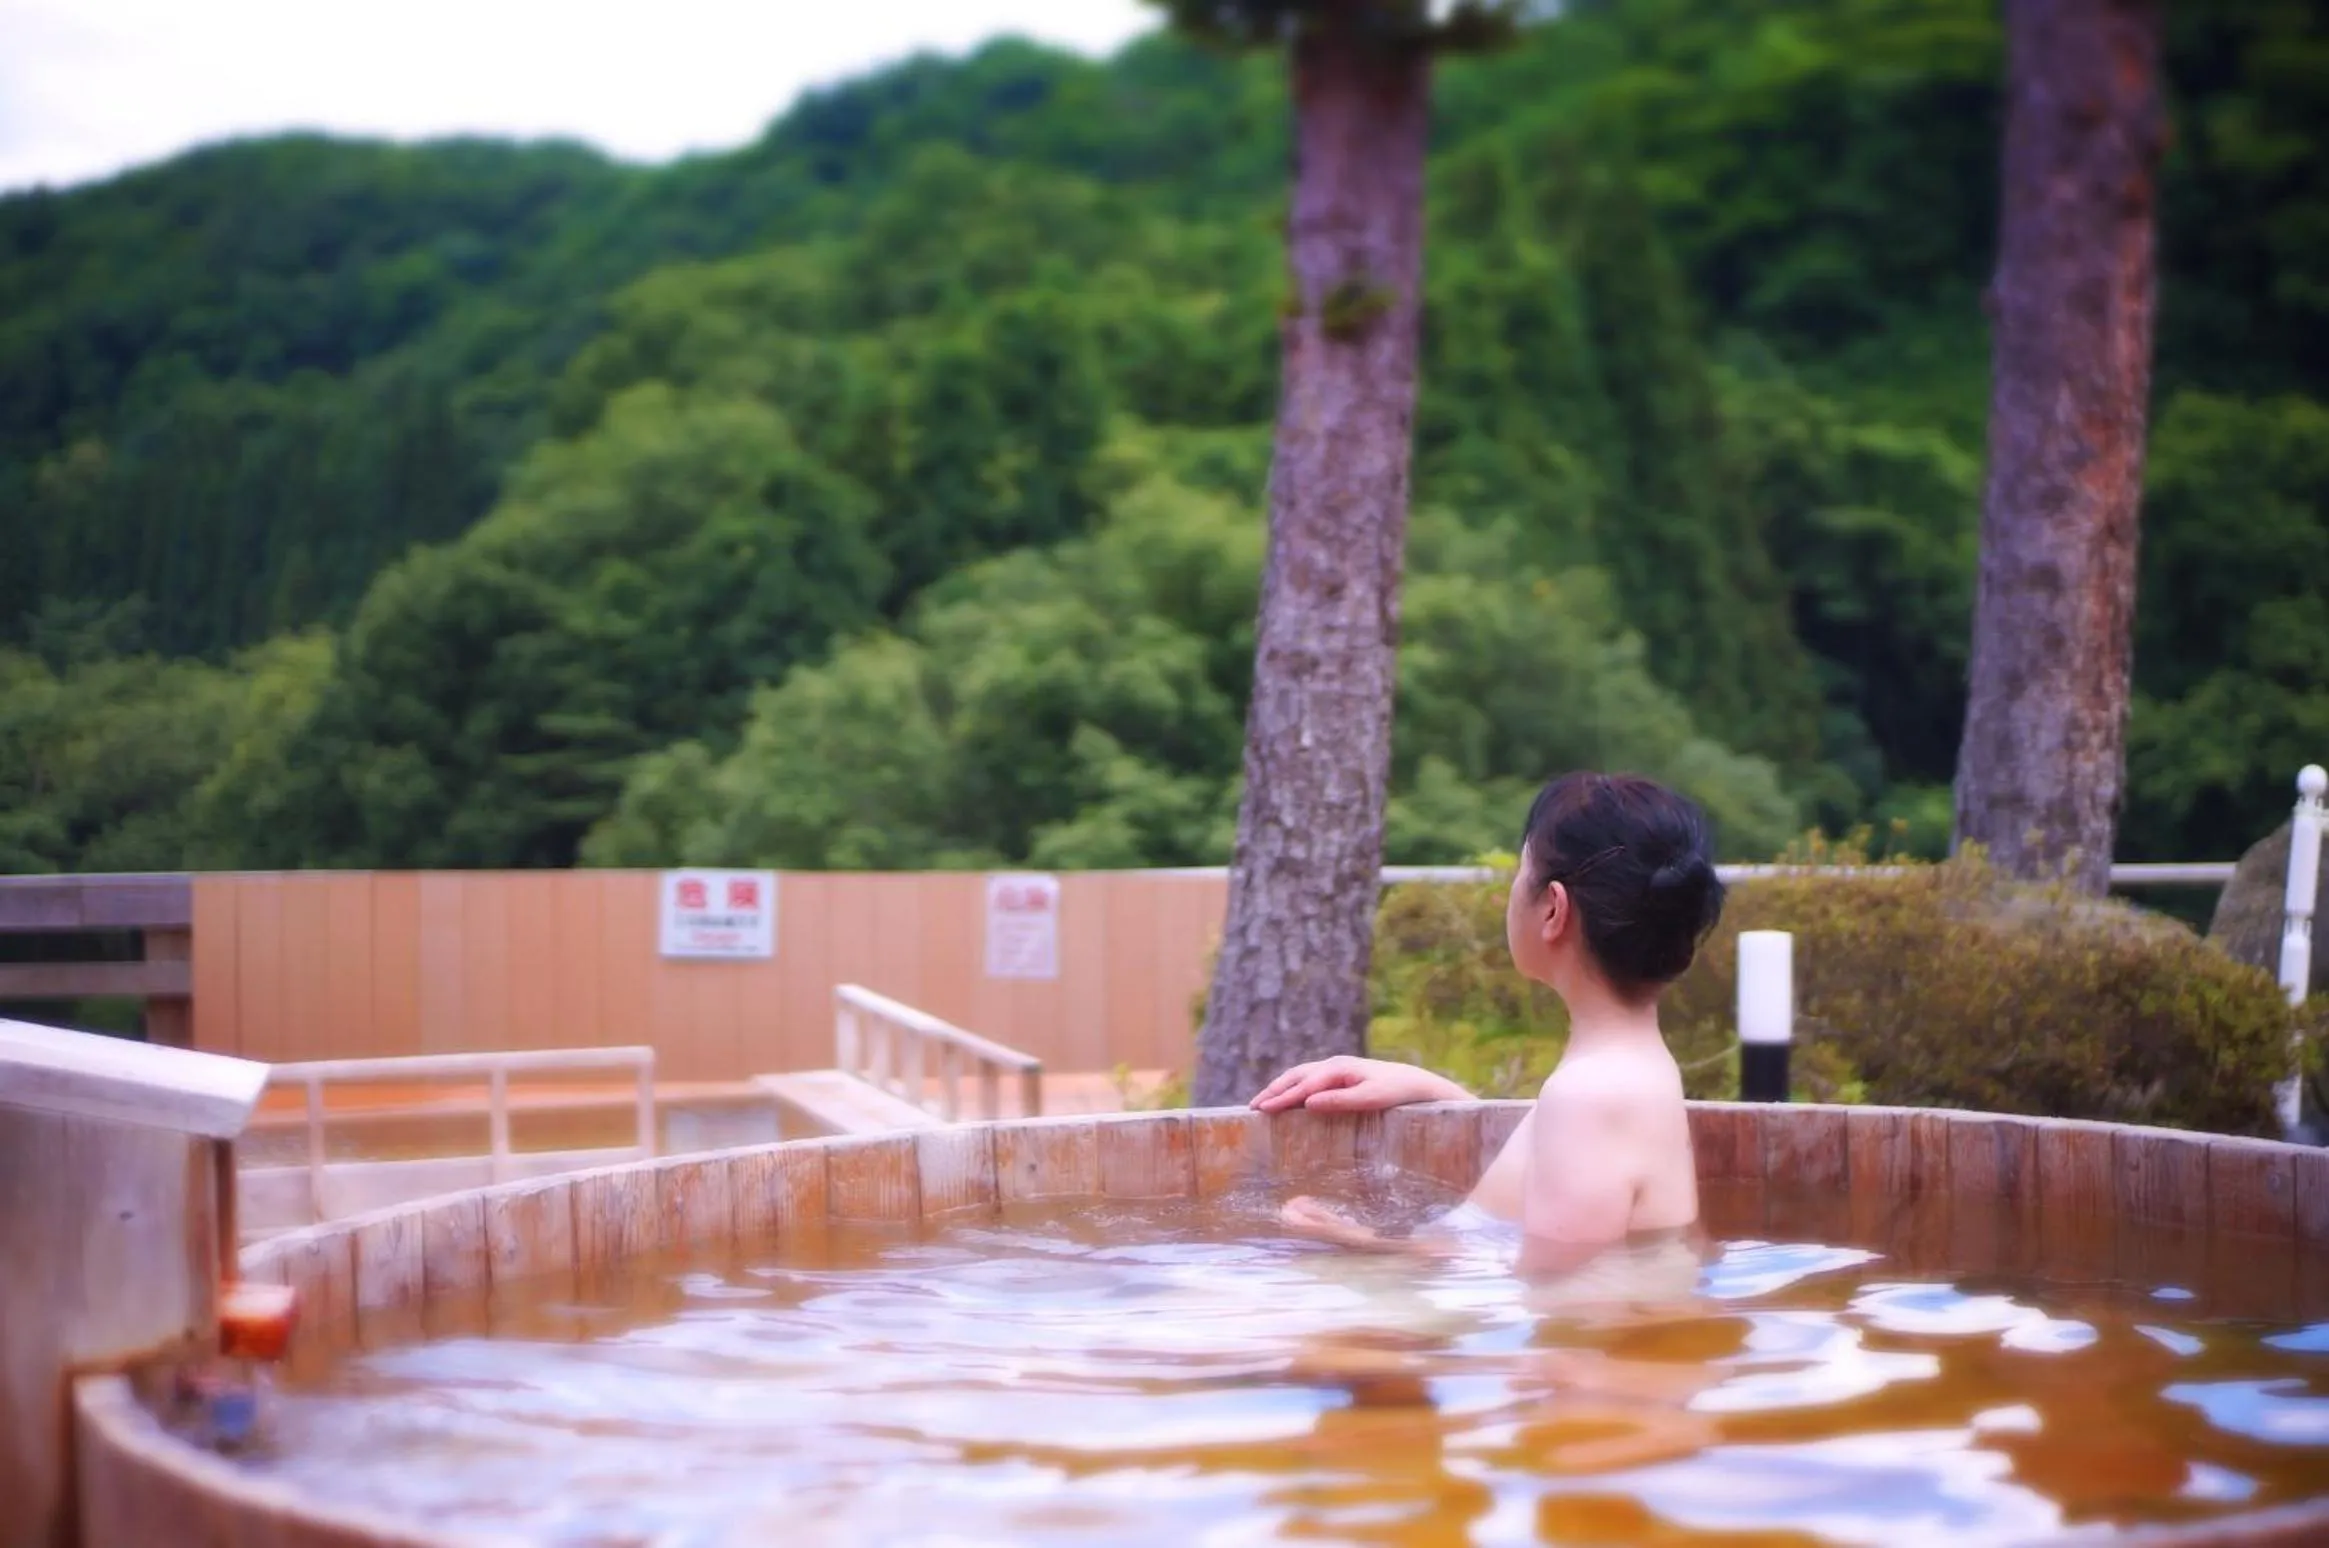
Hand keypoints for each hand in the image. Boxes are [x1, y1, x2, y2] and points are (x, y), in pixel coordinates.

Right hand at [1249, 1055, 1468, 1113]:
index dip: (1281, 1098)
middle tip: (1252, 1108)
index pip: (1303, 1085)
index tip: (1261, 1110)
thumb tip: (1308, 1103)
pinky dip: (1293, 1088)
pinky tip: (1290, 1100)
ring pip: (1301, 1076)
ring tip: (1263, 1103)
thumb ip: (1340, 1101)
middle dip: (1273, 1091)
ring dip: (1281, 1088)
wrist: (1420, 1084)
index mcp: (1339, 1068)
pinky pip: (1310, 1080)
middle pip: (1296, 1076)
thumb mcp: (1372, 1099)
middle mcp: (1335, 1065)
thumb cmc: (1399, 1093)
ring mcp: (1338, 1069)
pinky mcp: (1342, 1076)